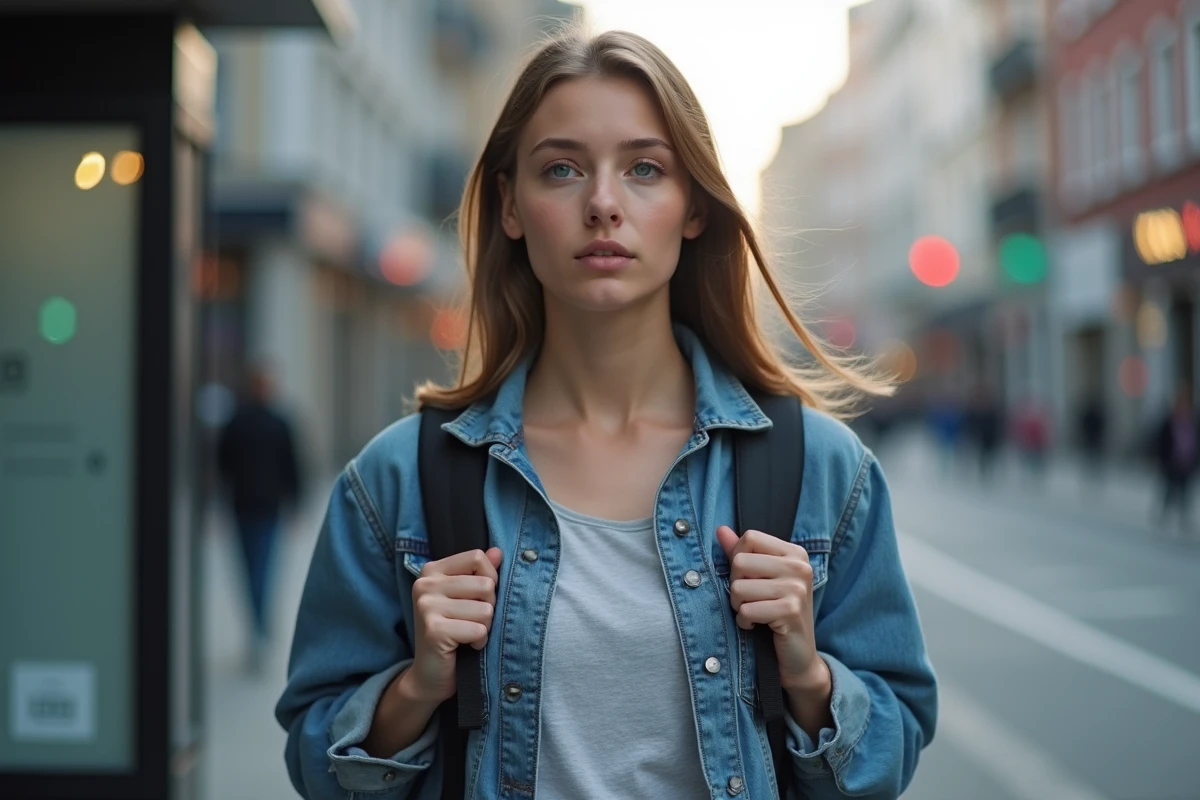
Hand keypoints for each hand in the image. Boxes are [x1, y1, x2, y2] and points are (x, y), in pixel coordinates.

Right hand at [408, 547, 502, 702]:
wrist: (430, 674)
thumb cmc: (453, 632)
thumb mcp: (466, 598)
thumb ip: (480, 573)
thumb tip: (497, 551)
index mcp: (432, 570)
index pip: (477, 557)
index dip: (490, 578)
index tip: (479, 598)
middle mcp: (425, 584)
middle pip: (486, 584)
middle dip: (489, 607)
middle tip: (472, 621)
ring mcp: (426, 607)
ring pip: (486, 609)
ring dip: (485, 627)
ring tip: (468, 634)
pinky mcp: (433, 630)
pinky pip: (479, 630)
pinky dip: (479, 641)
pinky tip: (465, 646)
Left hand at [716, 526, 824, 690]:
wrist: (799, 656)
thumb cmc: (777, 613)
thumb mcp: (762, 579)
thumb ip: (741, 553)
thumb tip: (720, 530)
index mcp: (795, 553)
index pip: (750, 538)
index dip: (739, 559)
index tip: (750, 579)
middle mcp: (800, 566)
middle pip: (740, 562)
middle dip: (736, 585)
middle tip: (751, 600)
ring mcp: (797, 588)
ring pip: (738, 588)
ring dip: (738, 606)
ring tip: (754, 613)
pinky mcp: (790, 611)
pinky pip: (745, 610)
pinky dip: (744, 621)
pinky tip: (757, 626)